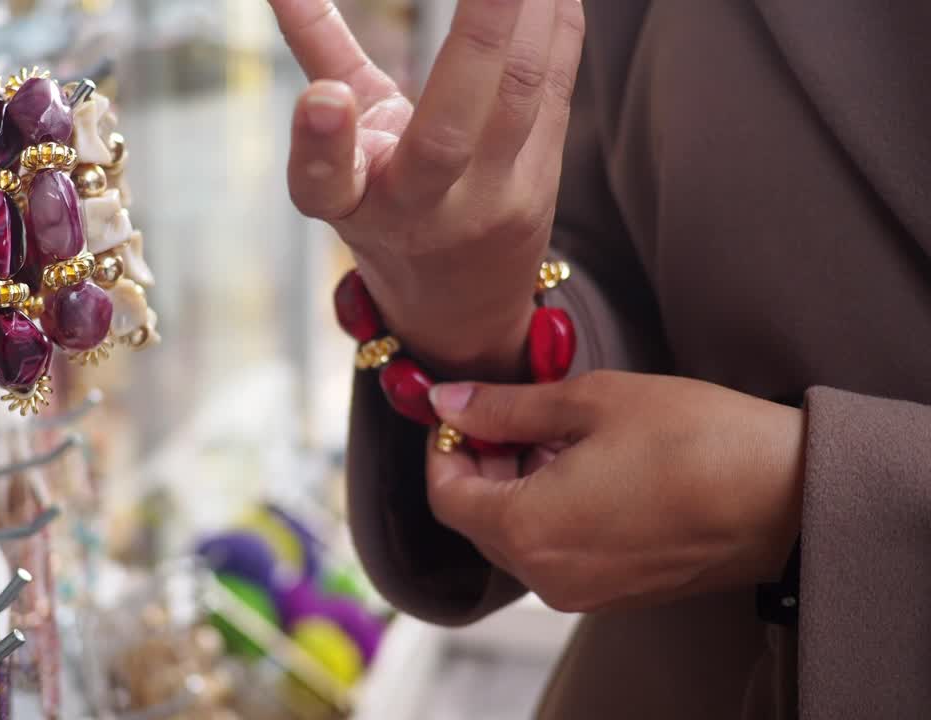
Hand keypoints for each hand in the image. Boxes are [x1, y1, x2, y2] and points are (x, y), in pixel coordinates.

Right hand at [267, 0, 585, 376]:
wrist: (463, 302)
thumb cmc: (387, 204)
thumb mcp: (342, 147)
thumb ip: (318, 55)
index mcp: (352, 206)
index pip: (325, 185)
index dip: (321, 145)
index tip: (324, 98)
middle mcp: (418, 213)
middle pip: (446, 136)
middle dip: (476, 40)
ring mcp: (487, 203)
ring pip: (516, 99)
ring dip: (531, 16)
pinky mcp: (539, 183)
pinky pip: (554, 89)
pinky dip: (558, 24)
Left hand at [425, 371, 806, 611]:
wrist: (789, 497)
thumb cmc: (696, 440)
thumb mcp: (591, 402)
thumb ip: (506, 406)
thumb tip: (447, 401)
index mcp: (529, 530)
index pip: (447, 495)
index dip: (444, 448)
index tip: (463, 411)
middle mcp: (546, 577)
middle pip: (477, 519)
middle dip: (483, 464)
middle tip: (513, 412)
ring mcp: (581, 593)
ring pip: (516, 536)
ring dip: (518, 484)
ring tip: (559, 432)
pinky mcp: (613, 595)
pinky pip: (554, 553)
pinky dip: (550, 510)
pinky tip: (587, 466)